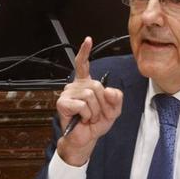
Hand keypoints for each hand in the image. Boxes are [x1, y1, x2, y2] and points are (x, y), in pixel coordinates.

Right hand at [56, 37, 122, 166]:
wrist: (86, 139)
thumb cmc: (96, 123)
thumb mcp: (114, 110)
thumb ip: (116, 98)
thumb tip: (108, 90)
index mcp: (86, 83)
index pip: (83, 64)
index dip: (85, 52)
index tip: (88, 39)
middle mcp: (75, 85)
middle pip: (96, 85)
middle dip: (102, 104)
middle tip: (96, 114)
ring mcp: (68, 93)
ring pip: (90, 95)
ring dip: (94, 111)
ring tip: (89, 117)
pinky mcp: (63, 103)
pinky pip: (82, 104)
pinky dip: (86, 114)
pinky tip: (82, 119)